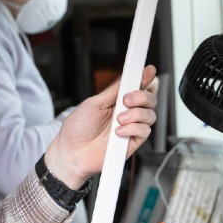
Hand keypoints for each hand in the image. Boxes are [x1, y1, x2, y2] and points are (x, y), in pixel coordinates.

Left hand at [45, 65, 157, 187]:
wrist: (72, 153)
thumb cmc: (77, 129)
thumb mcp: (93, 104)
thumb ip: (112, 92)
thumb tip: (126, 77)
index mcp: (116, 101)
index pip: (135, 87)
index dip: (144, 78)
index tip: (149, 70)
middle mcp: (126, 113)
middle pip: (149, 99)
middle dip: (142, 96)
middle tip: (126, 100)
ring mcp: (130, 127)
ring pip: (150, 115)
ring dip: (136, 114)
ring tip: (118, 119)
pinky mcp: (132, 142)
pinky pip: (145, 131)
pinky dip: (133, 129)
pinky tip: (119, 132)